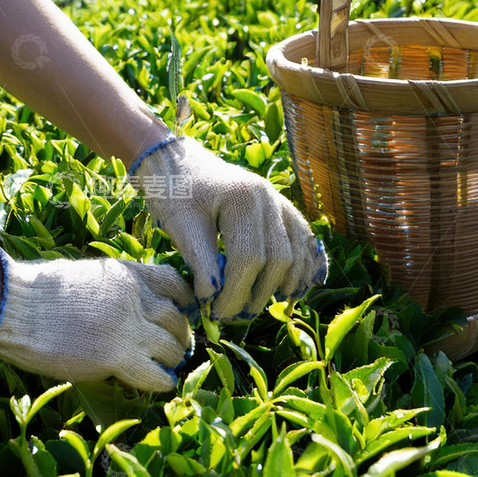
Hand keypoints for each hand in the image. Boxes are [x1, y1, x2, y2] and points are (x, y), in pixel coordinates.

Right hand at [0, 247, 194, 390]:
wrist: (14, 305)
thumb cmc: (37, 290)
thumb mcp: (85, 276)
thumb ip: (111, 288)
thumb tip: (122, 305)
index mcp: (126, 274)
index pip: (174, 283)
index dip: (182, 300)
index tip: (181, 312)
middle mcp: (135, 297)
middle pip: (176, 318)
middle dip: (180, 334)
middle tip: (177, 346)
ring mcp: (128, 327)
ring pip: (172, 346)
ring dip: (173, 357)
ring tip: (168, 365)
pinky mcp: (116, 356)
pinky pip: (155, 373)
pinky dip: (163, 380)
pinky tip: (162, 382)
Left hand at [128, 134, 326, 319]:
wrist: (176, 161)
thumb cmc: (174, 192)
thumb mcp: (180, 226)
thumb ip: (200, 262)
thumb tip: (212, 299)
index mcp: (243, 198)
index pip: (249, 258)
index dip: (235, 292)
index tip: (217, 314)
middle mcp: (269, 197)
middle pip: (278, 258)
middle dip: (258, 293)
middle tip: (235, 315)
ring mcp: (278, 200)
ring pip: (296, 251)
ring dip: (282, 283)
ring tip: (257, 305)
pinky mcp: (280, 206)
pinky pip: (302, 239)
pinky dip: (302, 264)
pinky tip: (292, 287)